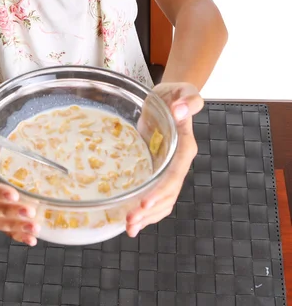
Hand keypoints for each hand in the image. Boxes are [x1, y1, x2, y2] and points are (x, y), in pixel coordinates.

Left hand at [126, 82, 202, 236]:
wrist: (171, 97)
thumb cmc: (176, 94)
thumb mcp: (183, 90)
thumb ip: (188, 99)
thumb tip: (180, 109)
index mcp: (185, 147)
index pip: (174, 174)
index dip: (161, 190)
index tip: (146, 202)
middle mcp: (178, 163)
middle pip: (167, 194)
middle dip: (150, 210)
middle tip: (130, 221)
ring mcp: (167, 169)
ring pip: (162, 200)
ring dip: (147, 216)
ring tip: (128, 227)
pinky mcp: (156, 170)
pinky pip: (154, 195)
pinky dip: (144, 210)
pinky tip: (131, 220)